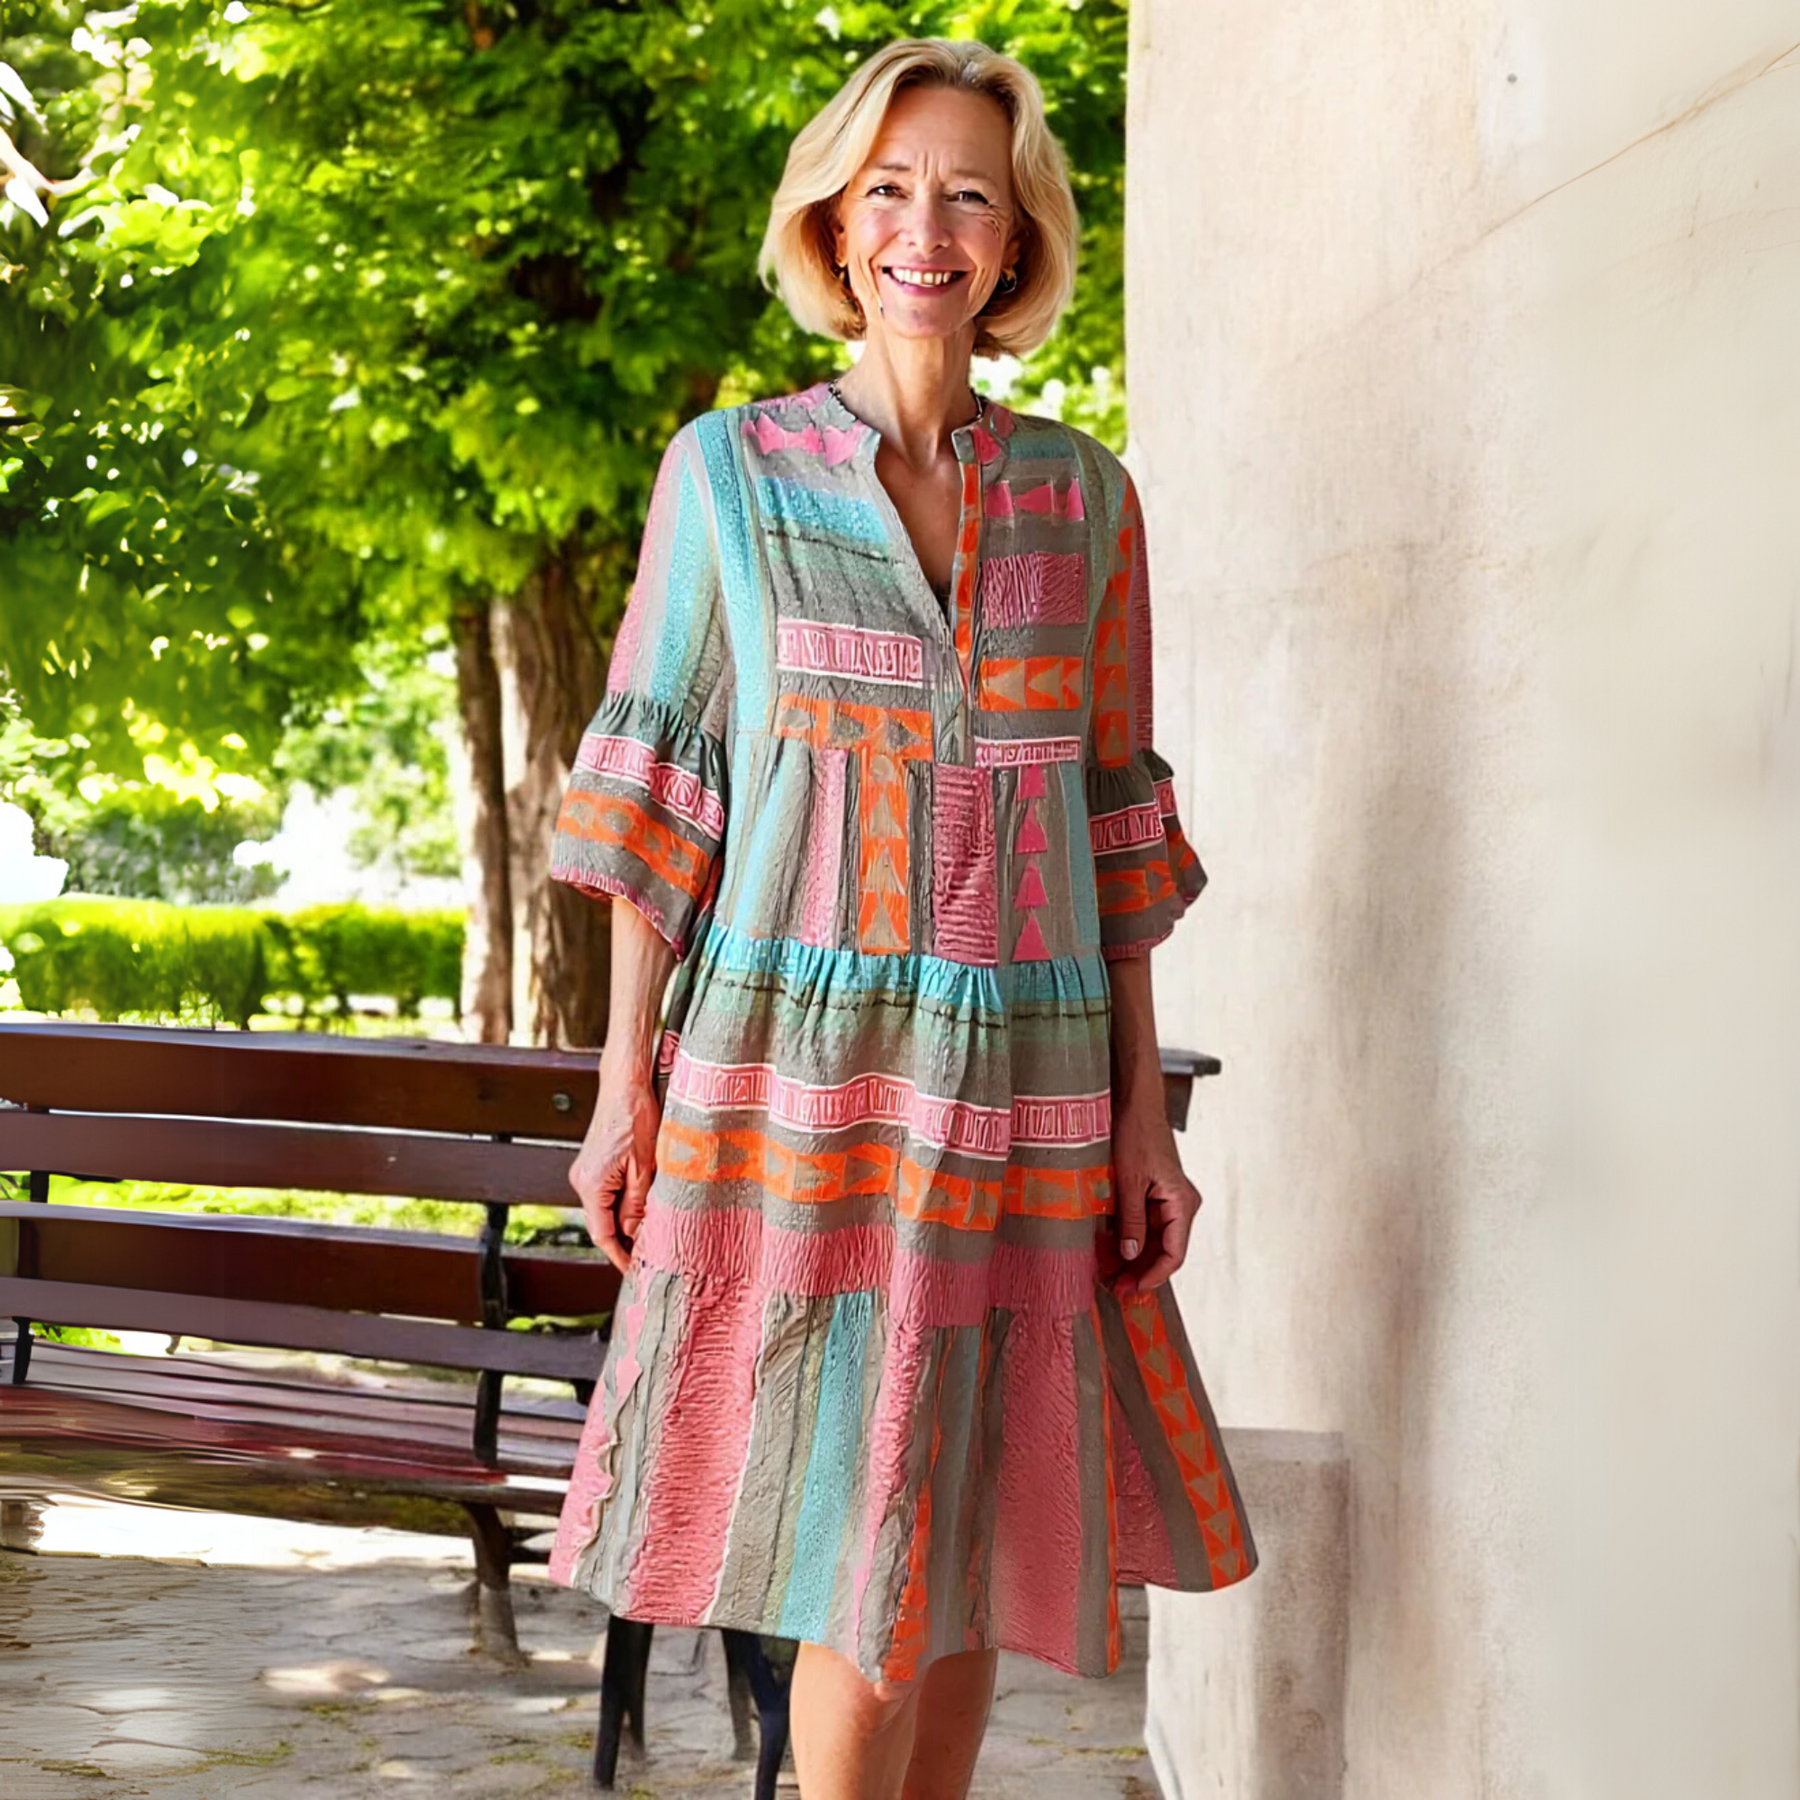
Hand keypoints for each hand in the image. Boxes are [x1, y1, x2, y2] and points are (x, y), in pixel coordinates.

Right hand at [568, 1061, 661, 1276]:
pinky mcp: (594, 1163)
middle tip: (651, 1253)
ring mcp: (586, 1171)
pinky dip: (622, 1204)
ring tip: (651, 1231)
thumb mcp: (645, 1167)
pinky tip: (642, 1206)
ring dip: (626, 1220)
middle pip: (602, 1223)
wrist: (625, 1084)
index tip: (635, 1270)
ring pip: (606, 1208)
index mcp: (591, 1185)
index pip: (602, 1234)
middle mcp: (582, 1180)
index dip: (620, 1255)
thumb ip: (638, 1204)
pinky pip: (606, 1193)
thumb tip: (635, 1232)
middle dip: (625, 1240)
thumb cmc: (636, 1118)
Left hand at [1108, 1091, 1202, 1296]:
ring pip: (1154, 1241)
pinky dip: (1130, 1239)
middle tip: (1113, 1286)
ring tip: (1108, 1273)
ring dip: (1133, 1258)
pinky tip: (1110, 1250)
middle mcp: (1181, 1205)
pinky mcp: (1154, 1194)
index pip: (1174, 1255)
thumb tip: (1131, 1256)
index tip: (1130, 1289)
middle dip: (1140, 1271)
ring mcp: (1168, 1200)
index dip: (1152, 1277)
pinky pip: (1145, 1225)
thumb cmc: (1135, 1133)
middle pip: (1164, 1251)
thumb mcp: (1128, 1181)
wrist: (1134, 1103)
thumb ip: (1131, 1221)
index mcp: (1182, 1204)